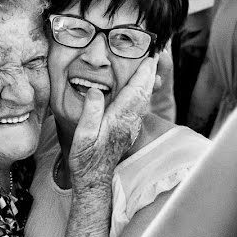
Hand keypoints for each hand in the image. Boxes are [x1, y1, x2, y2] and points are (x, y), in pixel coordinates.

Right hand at [68, 56, 156, 188]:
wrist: (94, 179)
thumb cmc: (85, 159)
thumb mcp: (82, 136)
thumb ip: (90, 113)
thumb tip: (95, 91)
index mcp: (118, 120)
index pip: (135, 91)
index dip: (142, 74)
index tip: (149, 58)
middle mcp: (128, 122)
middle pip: (143, 94)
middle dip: (149, 74)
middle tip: (154, 57)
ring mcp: (130, 127)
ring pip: (143, 101)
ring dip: (146, 83)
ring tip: (148, 69)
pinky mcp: (127, 131)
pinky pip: (138, 108)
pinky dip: (141, 94)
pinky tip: (138, 90)